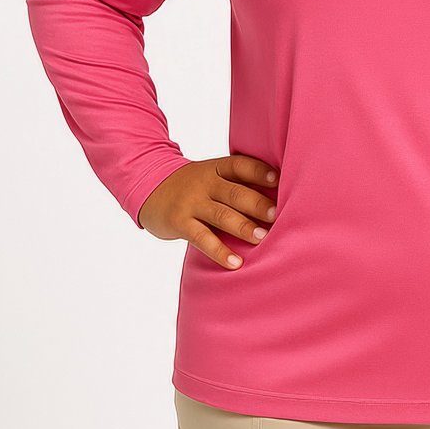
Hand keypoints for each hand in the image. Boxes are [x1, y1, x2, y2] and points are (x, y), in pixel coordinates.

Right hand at [138, 154, 280, 266]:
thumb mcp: (212, 176)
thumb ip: (237, 184)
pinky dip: (220, 251)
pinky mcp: (180, 222)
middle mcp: (205, 183)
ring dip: (243, 227)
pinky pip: (202, 238)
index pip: (241, 165)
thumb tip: (280, 199)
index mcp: (217, 168)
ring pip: (221, 215)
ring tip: (263, 238)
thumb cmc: (193, 187)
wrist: (149, 188)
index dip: (260, 171)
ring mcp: (192, 202)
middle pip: (235, 192)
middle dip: (257, 204)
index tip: (279, 180)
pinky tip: (235, 262)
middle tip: (277, 215)